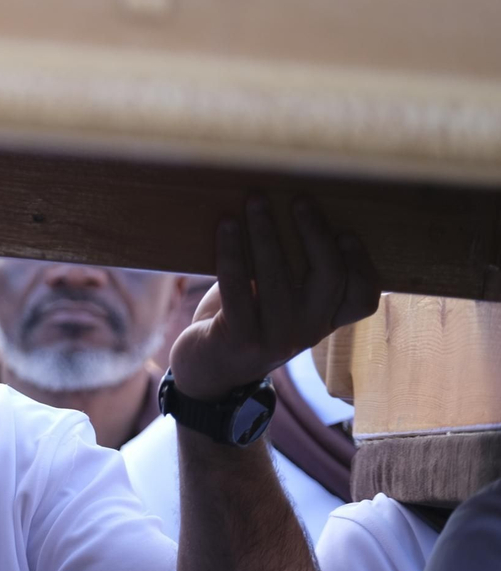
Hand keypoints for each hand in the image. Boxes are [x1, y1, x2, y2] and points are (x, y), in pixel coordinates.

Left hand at [168, 196, 379, 401]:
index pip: (363, 299)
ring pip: (278, 276)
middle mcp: (307, 332)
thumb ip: (292, 270)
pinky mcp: (239, 338)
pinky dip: (231, 251)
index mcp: (324, 321)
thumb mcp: (277, 300)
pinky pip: (237, 286)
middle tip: (298, 199)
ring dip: (265, 232)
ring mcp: (275, 338)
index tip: (346, 231)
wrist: (207, 371)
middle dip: (314, 232)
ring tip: (255, 200)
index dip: (361, 264)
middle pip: (329, 278)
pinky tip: (226, 225)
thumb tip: (290, 206)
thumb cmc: (243, 319)